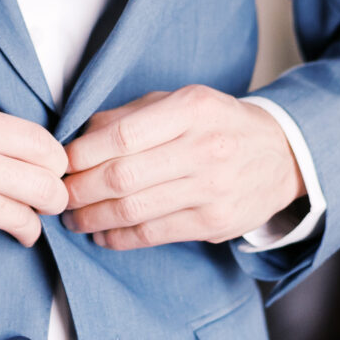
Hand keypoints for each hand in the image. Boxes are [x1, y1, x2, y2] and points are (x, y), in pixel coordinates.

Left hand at [62, 86, 302, 250]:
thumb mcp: (181, 101)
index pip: (122, 136)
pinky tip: (102, 235)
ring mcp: (212, 190)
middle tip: (57, 196)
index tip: (59, 164)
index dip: (82, 155)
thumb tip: (78, 137)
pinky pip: (154, 235)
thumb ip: (130, 115)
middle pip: (123, 177)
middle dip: (79, 190)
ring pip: (134, 210)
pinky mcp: (216, 223)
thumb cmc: (218, 124)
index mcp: (191, 109)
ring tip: (72, 218)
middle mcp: (204, 149)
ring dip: (93, 218)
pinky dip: (120, 238)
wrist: (282, 155)